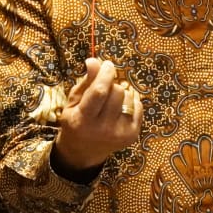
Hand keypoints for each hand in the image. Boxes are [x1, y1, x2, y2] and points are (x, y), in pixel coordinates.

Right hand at [53, 58, 140, 175]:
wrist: (83, 151)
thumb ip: (86, 82)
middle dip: (112, 83)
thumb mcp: (74, 102)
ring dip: (121, 93)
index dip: (105, 74)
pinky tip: (119, 107)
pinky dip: (130, 102)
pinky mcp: (133, 134)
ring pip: (129, 97)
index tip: (107, 64)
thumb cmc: (75, 121)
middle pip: (117, 92)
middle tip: (105, 85)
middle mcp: (103, 128)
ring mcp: (120, 132)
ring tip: (110, 100)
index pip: (100, 91)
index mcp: (83, 119)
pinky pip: (138, 106)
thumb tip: (95, 60)